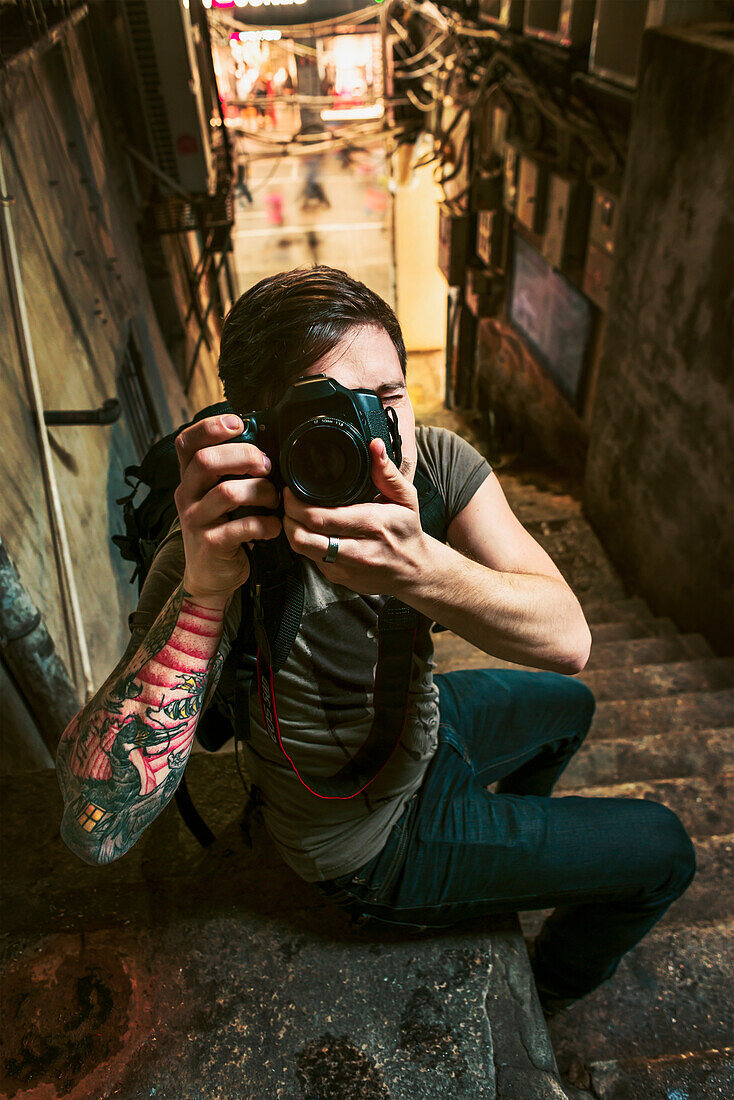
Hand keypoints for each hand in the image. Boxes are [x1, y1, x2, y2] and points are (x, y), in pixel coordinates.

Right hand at [174, 413, 280, 605]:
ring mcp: (196, 520)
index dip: (210, 427)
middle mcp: (187, 495)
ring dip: (260, 491)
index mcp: (190, 478)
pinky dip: (266, 524)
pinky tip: (273, 527)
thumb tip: (264, 443)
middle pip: (206, 461)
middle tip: (267, 466)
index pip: (186, 442)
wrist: (210, 576)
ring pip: (228, 492)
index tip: (238, 423)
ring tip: (273, 500)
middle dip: (243, 456)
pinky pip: (243, 526)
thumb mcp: (220, 496)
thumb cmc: (223, 528)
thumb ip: (232, 471)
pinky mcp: (211, 543)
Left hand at [282, 438, 426, 596]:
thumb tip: (375, 446)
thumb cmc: (407, 532)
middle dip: (288, 516)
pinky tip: (312, 532)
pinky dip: (306, 544)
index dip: (296, 503)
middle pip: (303, 537)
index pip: (320, 517)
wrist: (415, 572)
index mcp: (371, 525)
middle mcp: (357, 550)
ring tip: (295, 515)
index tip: (291, 490)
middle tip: (288, 501)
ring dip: (292, 531)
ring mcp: (346, 569)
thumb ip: (387, 472)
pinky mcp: (339, 579)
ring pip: (303, 551)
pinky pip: (311, 560)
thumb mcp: (406, 498)